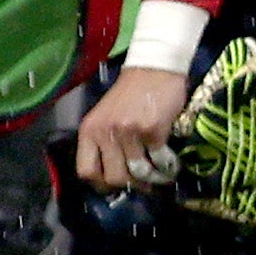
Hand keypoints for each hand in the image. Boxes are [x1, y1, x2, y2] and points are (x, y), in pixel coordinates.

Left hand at [74, 59, 190, 191]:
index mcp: (89, 130)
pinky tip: (170, 164)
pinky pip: (160, 162)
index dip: (101, 184)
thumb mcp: (104, 117)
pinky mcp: (153, 130)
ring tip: (159, 176)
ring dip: (152, 180)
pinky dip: (167, 168)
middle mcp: (106, 132)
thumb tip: (113, 179)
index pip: (85, 171)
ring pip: (139, 173)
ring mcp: (129, 132)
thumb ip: (103, 143)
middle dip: (130, 185)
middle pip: (114, 178)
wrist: (154, 69)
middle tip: (142, 183)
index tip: (115, 185)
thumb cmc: (129, 95)